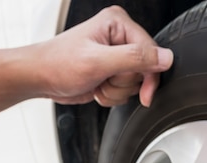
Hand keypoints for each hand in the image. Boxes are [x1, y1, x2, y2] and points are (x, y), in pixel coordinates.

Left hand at [33, 6, 173, 106]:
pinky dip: (112, 95)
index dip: (149, 76)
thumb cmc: (59, 64)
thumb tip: (165, 57)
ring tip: (97, 82)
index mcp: (118, 23)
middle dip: (124, 83)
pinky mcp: (112, 71)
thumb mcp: (98, 61)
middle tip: (104, 78)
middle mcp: (119, 37)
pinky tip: (97, 87)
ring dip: (116, 91)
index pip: (152, 52)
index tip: (144, 93)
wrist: (41, 79)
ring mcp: (116, 55)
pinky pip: (125, 91)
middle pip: (145, 70)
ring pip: (135, 84)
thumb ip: (134, 59)